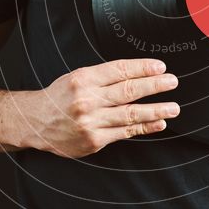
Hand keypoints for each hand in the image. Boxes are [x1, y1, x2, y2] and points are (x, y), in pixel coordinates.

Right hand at [13, 58, 179, 157]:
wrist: (35, 122)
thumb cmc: (60, 97)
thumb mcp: (77, 77)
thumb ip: (104, 77)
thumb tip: (138, 74)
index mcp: (84, 79)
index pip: (120, 70)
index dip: (143, 68)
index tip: (160, 67)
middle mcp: (87, 99)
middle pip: (128, 91)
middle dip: (154, 86)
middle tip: (172, 82)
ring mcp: (91, 122)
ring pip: (130, 114)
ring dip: (156, 111)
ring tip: (173, 107)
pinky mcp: (94, 140)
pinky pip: (124, 133)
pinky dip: (144, 128)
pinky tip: (158, 124)